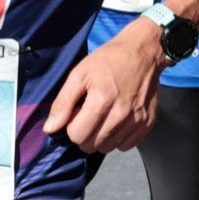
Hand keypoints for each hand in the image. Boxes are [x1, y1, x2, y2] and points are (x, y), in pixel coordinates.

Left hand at [44, 22, 161, 152]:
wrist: (143, 51)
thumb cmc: (109, 60)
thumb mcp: (79, 74)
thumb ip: (63, 102)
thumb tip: (50, 129)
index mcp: (101, 101)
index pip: (76, 136)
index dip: (71, 126)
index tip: (77, 112)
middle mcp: (121, 115)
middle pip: (92, 146)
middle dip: (84, 134)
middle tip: (88, 114)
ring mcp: (136, 120)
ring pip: (108, 148)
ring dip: (101, 137)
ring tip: (103, 117)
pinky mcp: (147, 123)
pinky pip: (126, 146)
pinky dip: (118, 138)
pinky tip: (117, 120)